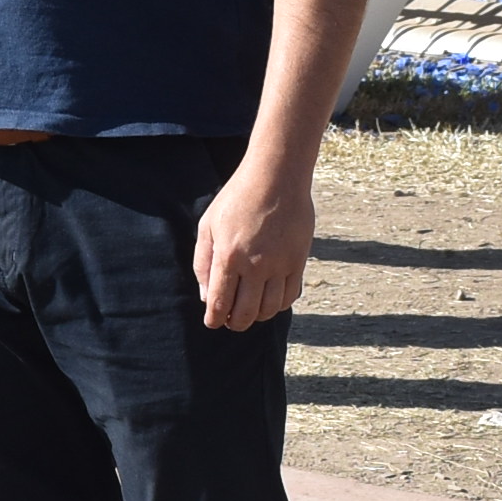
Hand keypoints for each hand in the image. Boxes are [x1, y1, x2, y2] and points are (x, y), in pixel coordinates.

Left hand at [191, 161, 315, 331]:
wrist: (277, 176)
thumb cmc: (237, 198)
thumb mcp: (208, 225)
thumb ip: (203, 262)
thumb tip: (206, 296)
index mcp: (228, 256)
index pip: (219, 302)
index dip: (214, 319)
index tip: (212, 322)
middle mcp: (255, 264)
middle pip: (245, 313)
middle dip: (234, 323)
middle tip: (230, 321)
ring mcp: (279, 264)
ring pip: (269, 310)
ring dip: (256, 317)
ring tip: (249, 311)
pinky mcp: (298, 261)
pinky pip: (289, 296)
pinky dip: (278, 306)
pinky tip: (269, 300)